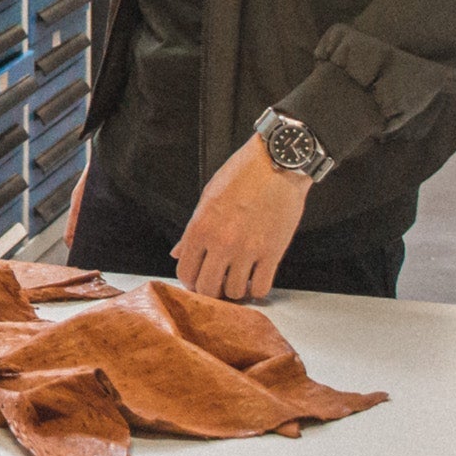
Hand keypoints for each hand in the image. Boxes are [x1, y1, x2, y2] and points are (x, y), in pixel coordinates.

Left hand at [170, 132, 313, 300]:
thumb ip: (192, 231)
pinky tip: (256, 278)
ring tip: (239, 280)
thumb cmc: (242, 175)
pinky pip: (261, 287)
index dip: (190, 281)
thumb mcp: (208, 198)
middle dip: (211, 291)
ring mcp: (247, 250)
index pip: (185, 272)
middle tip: (218, 284)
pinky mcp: (272, 253)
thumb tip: (178, 252)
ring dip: (236, 290)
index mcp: (200, 228)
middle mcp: (221, 243)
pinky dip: (257, 289)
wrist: (276, 164)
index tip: (198, 280)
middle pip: (207, 288)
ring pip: (235, 291)